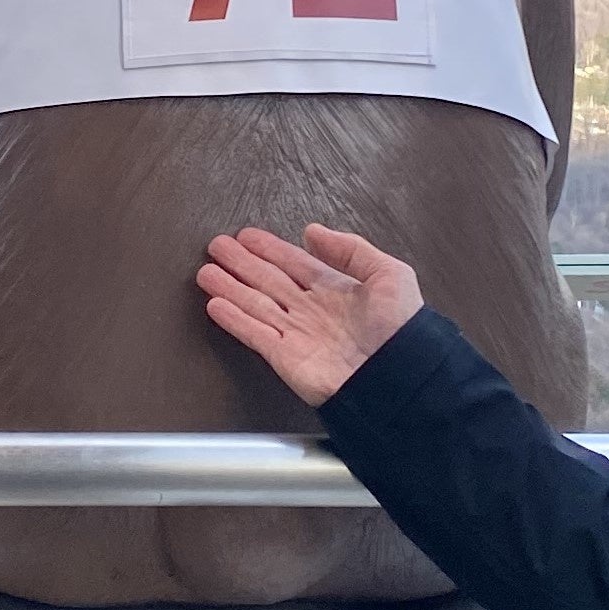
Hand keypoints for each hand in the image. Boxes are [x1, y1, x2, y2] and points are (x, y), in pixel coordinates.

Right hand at [196, 224, 424, 407]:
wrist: (399, 377)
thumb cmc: (402, 330)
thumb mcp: (388, 274)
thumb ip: (350, 250)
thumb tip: (315, 232)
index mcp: (337, 290)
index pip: (295, 264)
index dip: (270, 249)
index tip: (248, 236)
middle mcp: (313, 311)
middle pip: (269, 281)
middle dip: (242, 264)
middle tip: (218, 247)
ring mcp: (297, 334)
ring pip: (255, 304)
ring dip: (230, 288)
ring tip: (206, 272)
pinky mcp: (285, 357)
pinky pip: (254, 333)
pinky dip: (234, 319)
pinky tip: (215, 304)